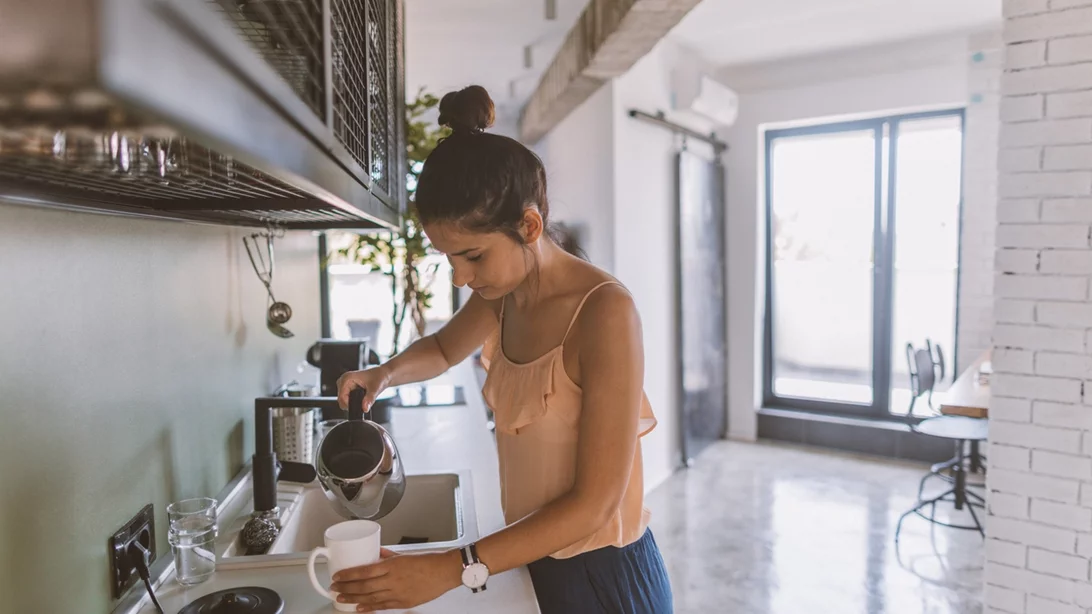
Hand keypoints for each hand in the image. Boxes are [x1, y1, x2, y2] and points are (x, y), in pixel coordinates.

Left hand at [331, 548, 462, 611]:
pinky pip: (382, 606)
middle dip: (346, 588)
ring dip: (353, 599)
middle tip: (335, 588)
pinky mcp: (403, 602)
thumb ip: (389, 555)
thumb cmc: (429, 562)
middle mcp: (393, 580)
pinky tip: (360, 608)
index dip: (348, 575)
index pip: (364, 571)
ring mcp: (397, 593)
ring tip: (341, 598)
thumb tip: (377, 554)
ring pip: (370, 597)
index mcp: (392, 565)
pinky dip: (369, 608)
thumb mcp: (405, 554)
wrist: (445, 572)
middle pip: (363, 586)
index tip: (337, 576)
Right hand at [336, 366, 391, 414]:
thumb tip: (365, 408)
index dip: (349, 405)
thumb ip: (370, 399)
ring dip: (353, 403)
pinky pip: (346, 400)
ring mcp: (344, 385)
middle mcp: (343, 381)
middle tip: (363, 402)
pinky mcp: (347, 388)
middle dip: (351, 404)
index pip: (342, 397)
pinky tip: (361, 399)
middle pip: (341, 400)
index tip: (360, 406)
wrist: (382, 375)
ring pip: (343, 401)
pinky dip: (353, 402)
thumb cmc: (379, 377)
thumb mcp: (376, 388)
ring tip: (363, 399)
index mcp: (347, 378)